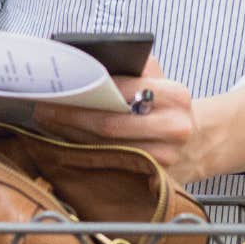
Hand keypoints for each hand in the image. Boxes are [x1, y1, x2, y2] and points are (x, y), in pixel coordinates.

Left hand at [32, 59, 219, 184]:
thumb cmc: (169, 106)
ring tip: (49, 122)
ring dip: (72, 136)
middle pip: (110, 124)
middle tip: (44, 107)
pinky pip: (111, 167)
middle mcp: (174, 128)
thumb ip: (132, 69)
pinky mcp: (155, 181)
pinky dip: (85, 154)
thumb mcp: (160, 80)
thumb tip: (85, 62)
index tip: (61, 87)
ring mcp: (166, 159)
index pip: (122, 90)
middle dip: (71, 116)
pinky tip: (66, 143)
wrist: (199, 142)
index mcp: (174, 95)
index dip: (88, 89)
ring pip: (107, 149)